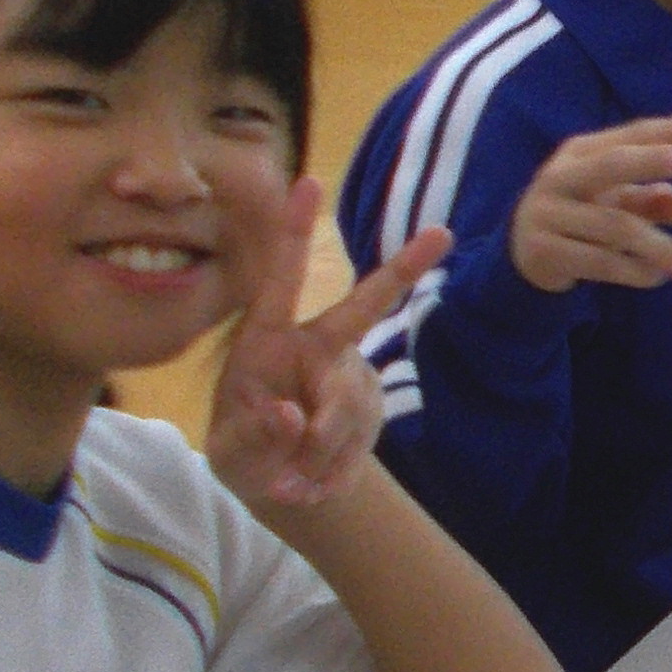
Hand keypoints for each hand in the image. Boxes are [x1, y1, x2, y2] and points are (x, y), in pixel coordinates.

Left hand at [208, 176, 440, 510]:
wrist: (281, 483)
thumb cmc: (244, 449)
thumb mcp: (229, 449)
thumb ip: (253, 433)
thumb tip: (292, 416)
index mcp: (269, 339)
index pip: (282, 280)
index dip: (294, 232)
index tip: (308, 180)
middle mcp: (319, 347)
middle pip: (363, 308)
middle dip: (403, 269)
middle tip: (442, 233)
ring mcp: (351, 377)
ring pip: (351, 406)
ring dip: (318, 454)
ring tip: (288, 487)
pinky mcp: (372, 409)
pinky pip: (361, 440)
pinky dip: (333, 473)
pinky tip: (311, 490)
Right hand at [510, 113, 671, 293]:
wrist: (523, 252)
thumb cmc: (582, 215)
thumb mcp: (617, 201)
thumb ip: (651, 199)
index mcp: (580, 152)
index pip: (630, 134)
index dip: (670, 130)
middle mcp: (560, 176)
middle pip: (613, 164)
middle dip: (657, 159)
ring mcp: (547, 213)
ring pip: (613, 224)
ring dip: (658, 245)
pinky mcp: (542, 250)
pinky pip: (598, 260)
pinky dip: (632, 270)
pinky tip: (656, 277)